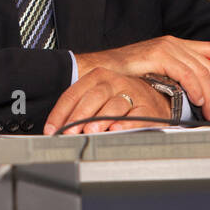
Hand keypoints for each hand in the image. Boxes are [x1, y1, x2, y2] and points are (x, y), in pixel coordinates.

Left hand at [44, 68, 170, 133]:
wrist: (157, 98)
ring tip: (90, 131)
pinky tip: (116, 130)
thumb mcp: (100, 97)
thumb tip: (59, 129)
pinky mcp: (148, 108)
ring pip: (114, 105)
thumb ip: (80, 109)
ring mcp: (133, 94)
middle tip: (69, 132)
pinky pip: (135, 116)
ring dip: (101, 119)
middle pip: (94, 97)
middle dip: (79, 116)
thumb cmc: (123, 99)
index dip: (61, 113)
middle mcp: (115, 82)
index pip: (74, 93)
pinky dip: (125, 124)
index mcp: (98, 77)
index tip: (52, 130)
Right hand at [76, 36, 209, 120]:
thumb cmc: (123, 76)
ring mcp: (166, 47)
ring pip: (202, 70)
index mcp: (174, 46)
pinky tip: (198, 100)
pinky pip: (186, 72)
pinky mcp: (158, 55)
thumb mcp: (155, 75)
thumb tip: (196, 96)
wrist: (98, 71)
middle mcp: (173, 43)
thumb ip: (174, 80)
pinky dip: (196, 88)